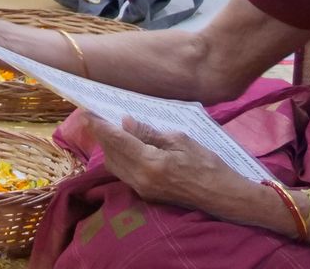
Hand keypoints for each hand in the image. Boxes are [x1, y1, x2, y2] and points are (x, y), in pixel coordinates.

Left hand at [84, 117, 251, 220]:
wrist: (223, 196)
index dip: (99, 126)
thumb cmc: (207, 164)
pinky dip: (119, 158)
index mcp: (150, 163)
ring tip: (108, 128)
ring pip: (115, 165)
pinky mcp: (147, 195)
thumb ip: (149, 133)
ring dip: (109, 147)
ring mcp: (143, 190)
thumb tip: (125, 122)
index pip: (117, 141)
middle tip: (95, 116)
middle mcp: (141, 180)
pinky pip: (125, 173)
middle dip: (102, 135)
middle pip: (111, 154)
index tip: (86, 112)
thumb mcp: (180, 140)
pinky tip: (124, 145)